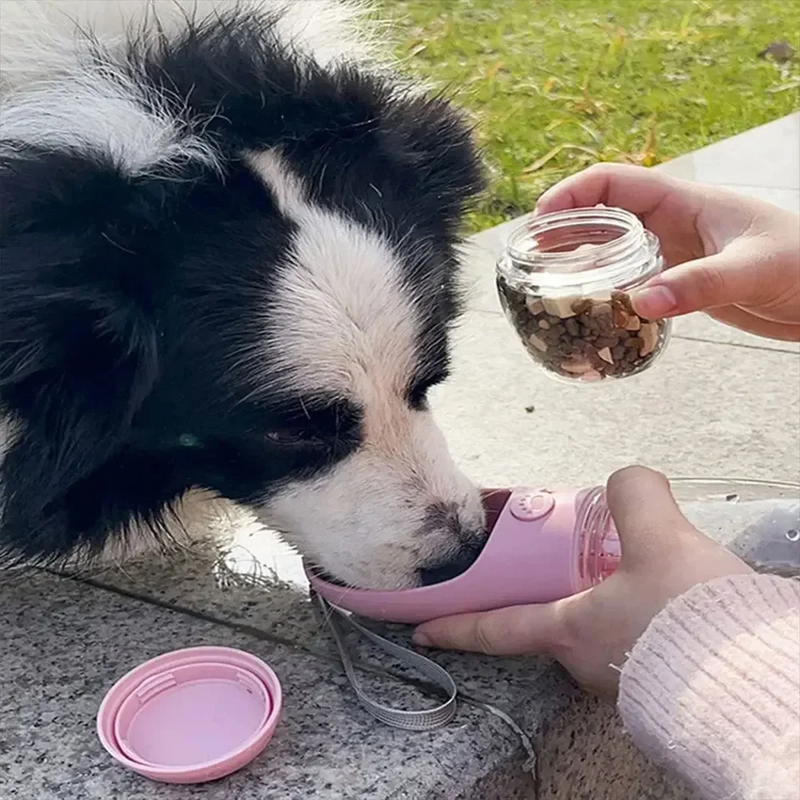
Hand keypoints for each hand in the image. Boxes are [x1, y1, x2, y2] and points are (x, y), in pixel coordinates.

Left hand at [413, 466, 752, 696]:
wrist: (752, 677)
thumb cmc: (691, 621)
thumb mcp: (660, 539)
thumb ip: (634, 494)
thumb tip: (628, 480)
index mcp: (568, 630)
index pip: (495, 628)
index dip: (456, 626)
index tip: (423, 629)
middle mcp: (586, 660)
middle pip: (548, 621)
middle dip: (545, 593)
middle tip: (555, 566)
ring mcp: (621, 676)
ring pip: (594, 628)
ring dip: (598, 600)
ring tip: (628, 571)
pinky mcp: (658, 678)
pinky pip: (631, 639)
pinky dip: (633, 614)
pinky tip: (663, 596)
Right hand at [535, 164, 799, 340]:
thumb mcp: (752, 269)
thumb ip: (699, 284)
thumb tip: (641, 302)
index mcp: (685, 202)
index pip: (614, 182)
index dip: (572, 194)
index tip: (541, 220)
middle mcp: (672, 225)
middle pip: (602, 216)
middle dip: (563, 231)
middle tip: (530, 258)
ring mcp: (673, 255)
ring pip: (612, 251)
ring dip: (579, 264)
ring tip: (547, 286)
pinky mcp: (679, 284)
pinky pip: (629, 282)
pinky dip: (605, 292)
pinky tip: (591, 312)